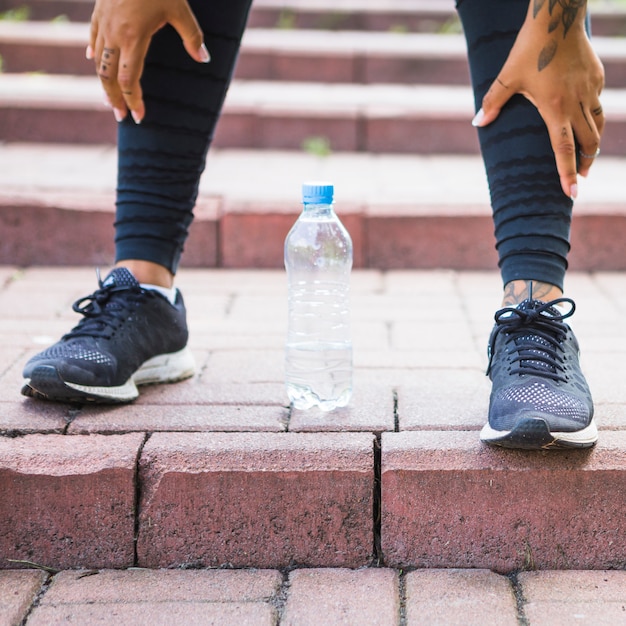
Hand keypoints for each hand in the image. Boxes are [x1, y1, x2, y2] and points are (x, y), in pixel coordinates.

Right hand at [87, 0, 209, 123]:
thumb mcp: (180, 9)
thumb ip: (192, 37)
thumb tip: (204, 59)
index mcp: (134, 38)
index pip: (130, 79)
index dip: (133, 100)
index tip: (139, 117)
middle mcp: (114, 34)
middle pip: (108, 76)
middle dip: (114, 98)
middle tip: (121, 116)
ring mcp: (103, 23)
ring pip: (98, 60)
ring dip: (103, 82)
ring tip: (109, 98)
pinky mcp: (98, 12)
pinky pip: (93, 39)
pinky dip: (94, 55)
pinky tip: (95, 63)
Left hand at [472, 1, 604, 198]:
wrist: (558, 18)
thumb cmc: (529, 49)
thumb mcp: (506, 77)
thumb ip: (492, 103)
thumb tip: (477, 123)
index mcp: (555, 109)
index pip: (563, 150)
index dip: (567, 175)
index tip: (572, 194)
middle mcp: (576, 103)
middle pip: (587, 142)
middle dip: (585, 164)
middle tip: (581, 178)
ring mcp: (590, 90)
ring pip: (598, 125)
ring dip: (593, 144)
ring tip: (588, 157)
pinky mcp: (597, 77)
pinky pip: (598, 103)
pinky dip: (594, 116)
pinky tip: (587, 120)